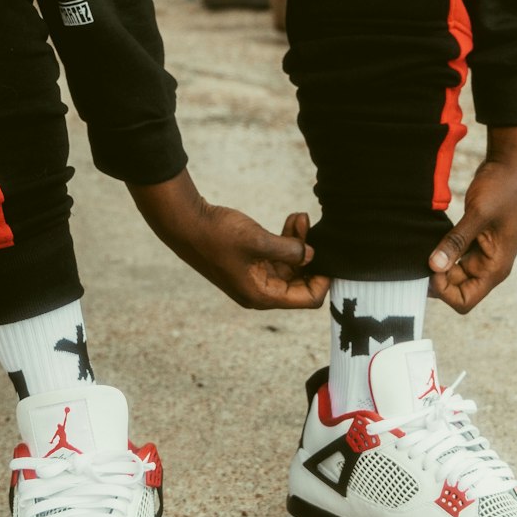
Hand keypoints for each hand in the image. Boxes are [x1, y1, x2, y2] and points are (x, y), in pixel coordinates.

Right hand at [128, 168, 330, 310]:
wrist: (186, 223)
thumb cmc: (217, 235)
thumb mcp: (257, 240)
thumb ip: (288, 250)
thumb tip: (311, 256)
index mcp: (262, 295)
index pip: (306, 299)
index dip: (323, 280)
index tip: (331, 256)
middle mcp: (260, 291)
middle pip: (299, 281)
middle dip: (310, 255)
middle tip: (311, 226)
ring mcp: (254, 277)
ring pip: (289, 265)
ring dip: (298, 243)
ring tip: (300, 216)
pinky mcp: (249, 262)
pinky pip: (276, 256)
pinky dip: (286, 240)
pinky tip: (291, 220)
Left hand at [428, 126, 516, 313]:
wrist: (514, 163)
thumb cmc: (503, 188)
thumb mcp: (478, 214)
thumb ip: (456, 241)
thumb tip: (433, 267)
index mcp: (496, 267)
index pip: (465, 300)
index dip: (444, 291)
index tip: (430, 268)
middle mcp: (490, 264)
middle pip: (456, 288)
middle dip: (437, 278)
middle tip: (418, 256)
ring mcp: (483, 252)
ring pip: (453, 271)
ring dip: (438, 263)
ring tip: (421, 247)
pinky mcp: (475, 238)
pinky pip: (455, 254)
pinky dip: (442, 250)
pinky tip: (428, 238)